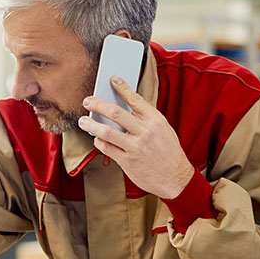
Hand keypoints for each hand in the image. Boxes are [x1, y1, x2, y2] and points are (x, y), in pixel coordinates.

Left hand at [78, 76, 194, 198]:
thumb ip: (145, 119)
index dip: (122, 88)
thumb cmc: (168, 152)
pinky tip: (96, 139)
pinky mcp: (128, 161)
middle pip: (116, 113)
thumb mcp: (163, 130)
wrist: (175, 178)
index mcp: (155, 121)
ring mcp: (136, 147)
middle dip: (98, 104)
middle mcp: (145, 132)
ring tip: (83, 121)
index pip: (136, 99)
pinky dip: (98, 142)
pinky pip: (107, 148)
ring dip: (91, 125)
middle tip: (87, 101)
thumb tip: (124, 109)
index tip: (113, 80)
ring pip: (107, 132)